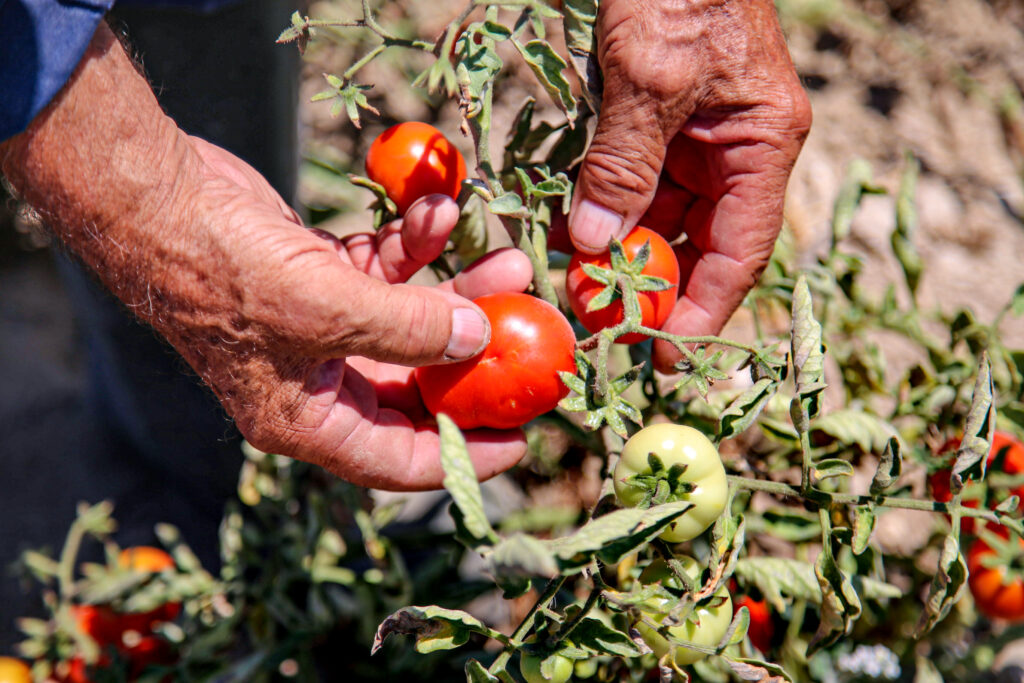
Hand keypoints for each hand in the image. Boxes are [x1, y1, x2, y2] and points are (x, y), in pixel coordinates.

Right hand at [186, 140, 532, 489]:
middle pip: (415, 385)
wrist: (154, 196)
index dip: (465, 454)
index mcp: (306, 420)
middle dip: (474, 354)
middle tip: (530, 332)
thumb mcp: (327, 310)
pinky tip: (440, 214)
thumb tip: (479, 341)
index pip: (399, 460)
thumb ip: (410, 332)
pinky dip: (412, 247)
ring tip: (509, 261)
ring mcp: (316, 328)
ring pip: (407, 320)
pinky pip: (382, 272)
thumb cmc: (222, 269)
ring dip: (457, 290)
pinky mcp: (318, 276)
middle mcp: (313, 382)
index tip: (521, 438)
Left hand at [568, 0, 811, 370]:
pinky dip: (605, 215)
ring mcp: (695, 141)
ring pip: (662, 221)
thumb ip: (624, 164)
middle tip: (602, 325)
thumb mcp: (650, 77)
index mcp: (762, 145)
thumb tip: (595, 244)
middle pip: (700, 245)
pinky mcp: (657, 126)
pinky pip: (634, 186)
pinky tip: (572, 240)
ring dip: (623, 255)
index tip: (665, 357)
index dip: (705, 312)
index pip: (740, 254)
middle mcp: (735, 152)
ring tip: (579, 290)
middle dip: (653, 287)